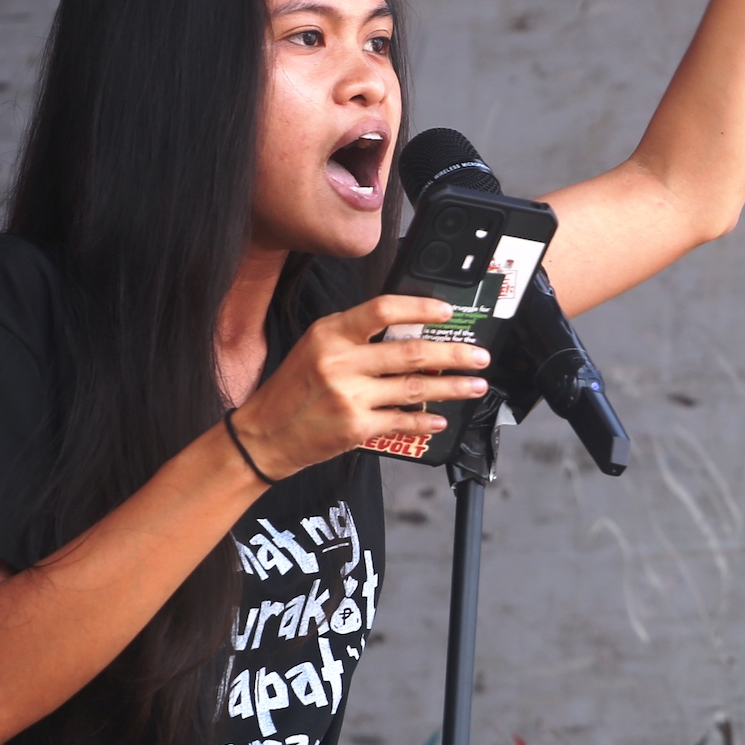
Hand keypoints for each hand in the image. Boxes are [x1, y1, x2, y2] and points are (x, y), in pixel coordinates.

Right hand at [228, 293, 490, 477]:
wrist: (264, 435)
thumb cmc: (293, 390)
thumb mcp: (315, 347)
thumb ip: (356, 337)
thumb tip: (410, 328)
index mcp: (330, 334)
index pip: (382, 310)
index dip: (420, 308)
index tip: (447, 312)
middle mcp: (339, 362)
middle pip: (410, 352)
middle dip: (454, 354)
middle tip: (479, 355)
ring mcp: (349, 397)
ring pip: (414, 388)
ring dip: (452, 388)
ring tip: (476, 385)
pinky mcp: (355, 428)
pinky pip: (402, 421)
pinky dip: (426, 420)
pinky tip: (441, 418)